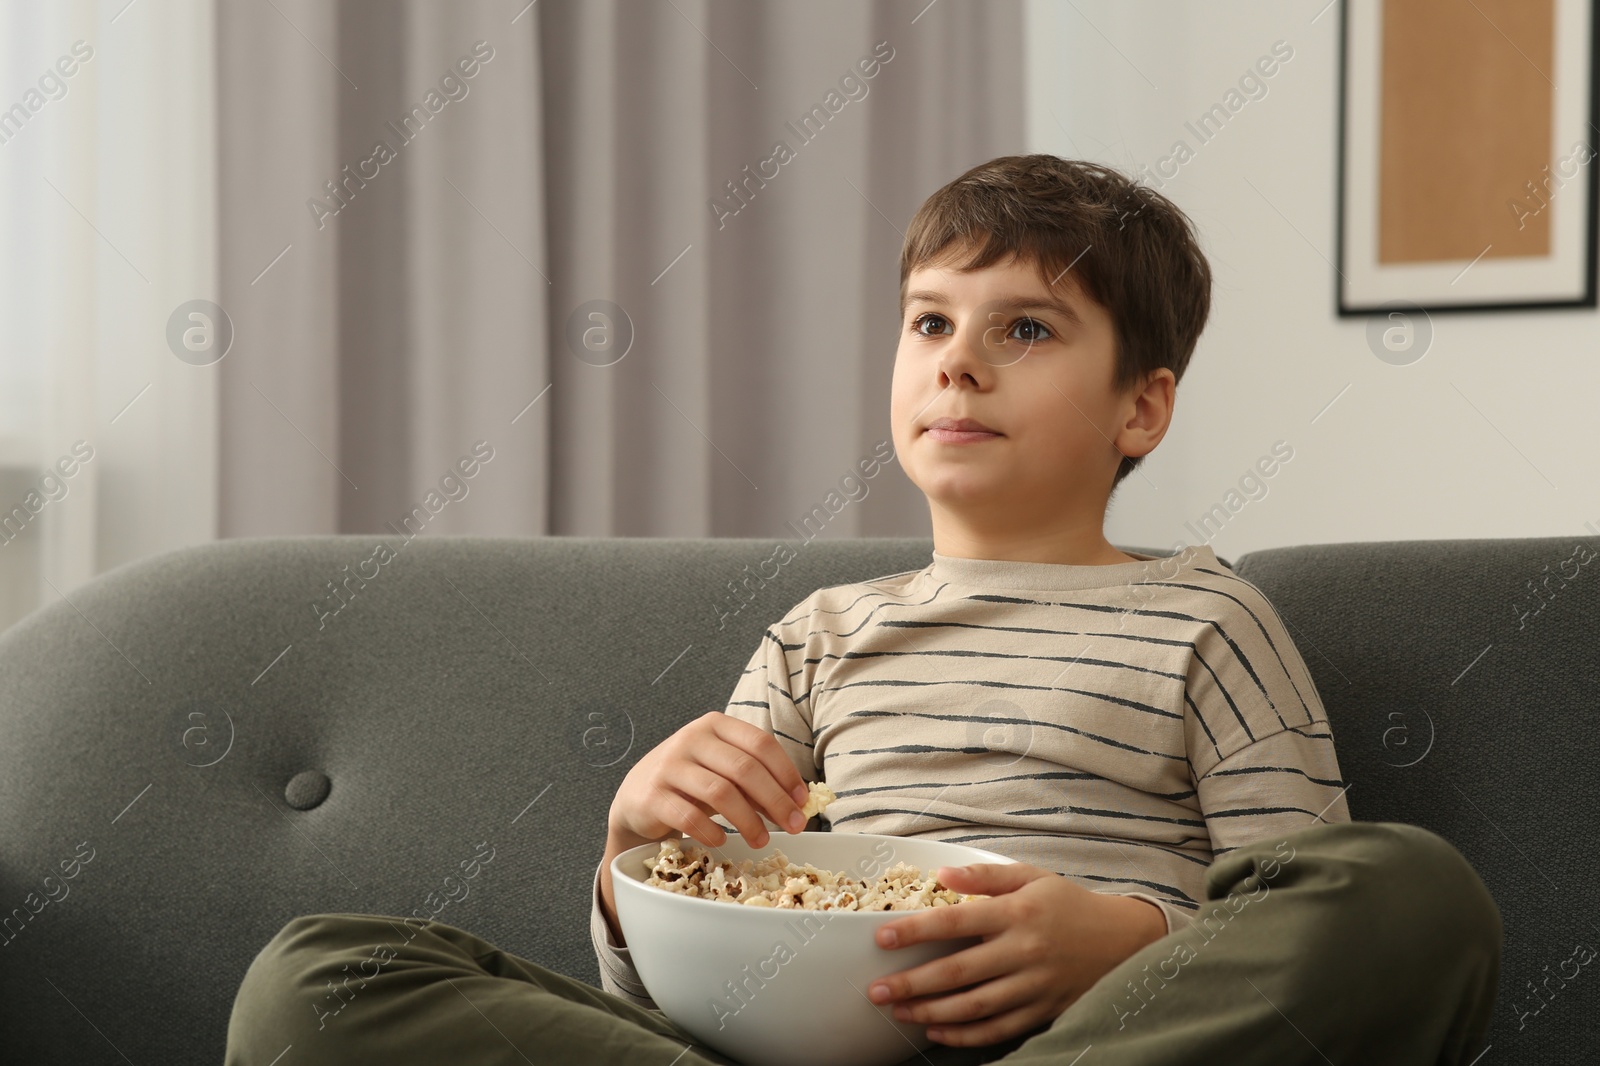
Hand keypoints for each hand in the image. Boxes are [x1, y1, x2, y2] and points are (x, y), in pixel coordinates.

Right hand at [608, 710, 810, 849]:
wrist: (637, 797)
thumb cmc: (690, 783)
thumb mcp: (723, 774)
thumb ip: (755, 784)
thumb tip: (796, 806)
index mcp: (715, 726)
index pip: (760, 743)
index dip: (786, 773)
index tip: (802, 801)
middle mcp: (691, 739)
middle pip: (744, 768)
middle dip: (775, 801)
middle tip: (794, 827)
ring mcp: (669, 766)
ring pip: (720, 793)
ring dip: (748, 821)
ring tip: (761, 840)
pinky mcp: (653, 795)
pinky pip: (689, 816)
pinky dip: (712, 832)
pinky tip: (722, 841)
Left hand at [865, 862, 1166, 1046]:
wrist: (1122, 940)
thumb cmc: (1067, 904)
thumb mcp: (1030, 876)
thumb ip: (984, 876)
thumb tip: (941, 874)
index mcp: (1018, 912)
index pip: (956, 922)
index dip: (916, 931)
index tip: (883, 938)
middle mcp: (1024, 950)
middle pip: (958, 971)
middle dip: (912, 983)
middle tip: (877, 990)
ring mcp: (1034, 985)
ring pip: (974, 1006)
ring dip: (931, 1012)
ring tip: (899, 1011)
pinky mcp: (1043, 1010)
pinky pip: (998, 1029)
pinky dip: (965, 1034)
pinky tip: (937, 1030)